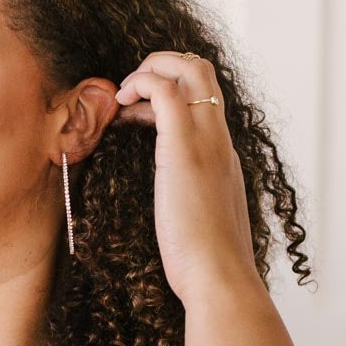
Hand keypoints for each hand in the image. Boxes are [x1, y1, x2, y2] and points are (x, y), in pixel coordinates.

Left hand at [106, 51, 260, 307]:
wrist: (219, 279)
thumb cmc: (207, 267)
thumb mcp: (203, 229)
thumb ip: (194, 212)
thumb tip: (180, 221)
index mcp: (224, 159)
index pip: (206, 102)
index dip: (174, 93)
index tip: (143, 111)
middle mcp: (220, 141)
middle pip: (203, 72)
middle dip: (165, 66)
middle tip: (131, 89)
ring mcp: (206, 140)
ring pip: (189, 69)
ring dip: (152, 68)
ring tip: (122, 94)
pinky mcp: (182, 146)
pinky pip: (164, 89)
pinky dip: (141, 82)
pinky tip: (121, 102)